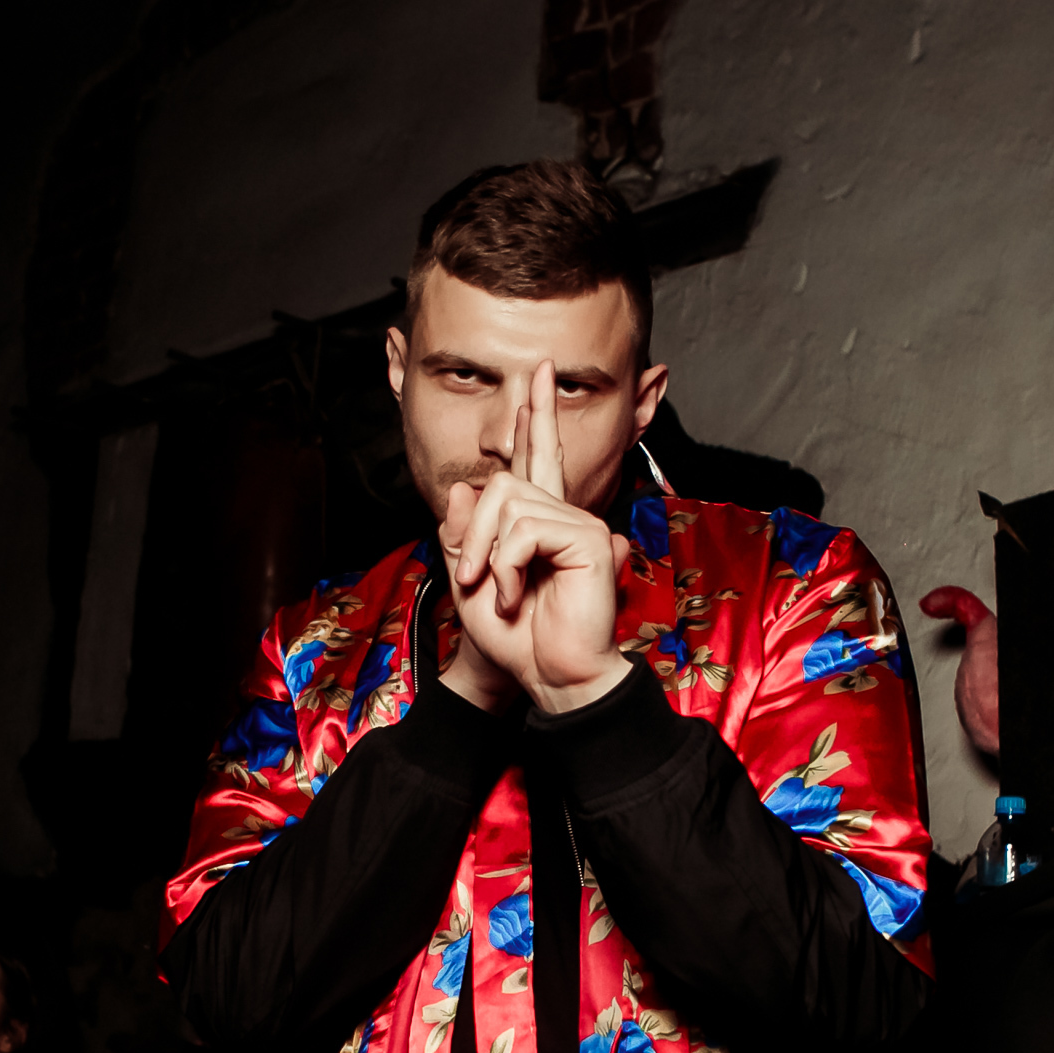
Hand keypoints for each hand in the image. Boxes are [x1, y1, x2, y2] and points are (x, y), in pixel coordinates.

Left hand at [439, 360, 630, 713]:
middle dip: (476, 530)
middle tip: (475, 580)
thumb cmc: (517, 638)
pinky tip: (517, 595)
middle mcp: (566, 515)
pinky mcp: (590, 539)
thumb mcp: (471, 581)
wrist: (549, 676)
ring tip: (502, 595)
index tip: (537, 376)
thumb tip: (467, 486)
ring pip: (508, 501)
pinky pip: (524, 529)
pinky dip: (507, 566)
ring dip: (488, 556)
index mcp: (542, 523)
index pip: (535, 459)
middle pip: (509, 477)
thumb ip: (463, 533)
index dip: (535, 418)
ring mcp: (581, 524)